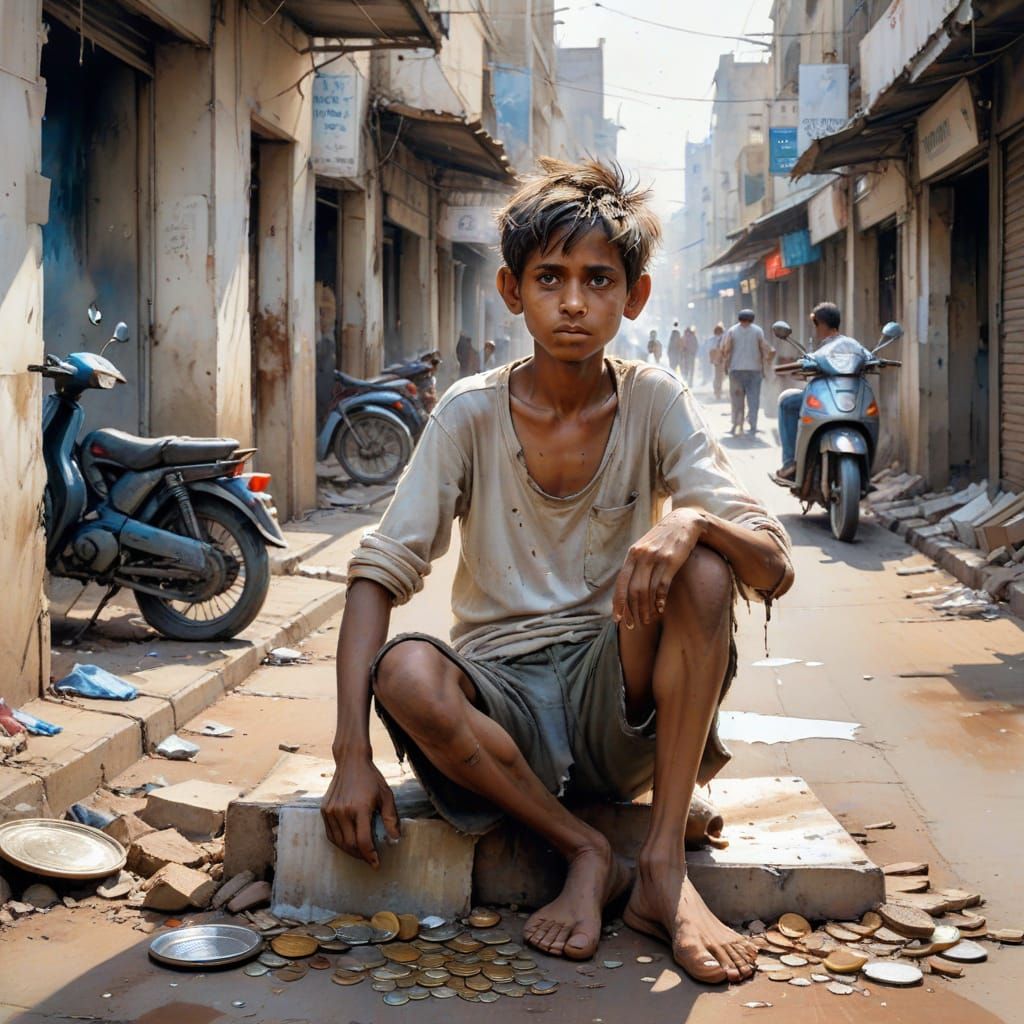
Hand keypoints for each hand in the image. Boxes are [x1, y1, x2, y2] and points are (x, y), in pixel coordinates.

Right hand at [321, 752, 400, 866]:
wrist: (351, 762)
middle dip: (362, 856)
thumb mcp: (387, 796)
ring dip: (350, 851)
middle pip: (350, 844)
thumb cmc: (372, 779)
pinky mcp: (324, 810)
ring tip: (361, 854)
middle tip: (371, 860)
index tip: (377, 863)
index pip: (363, 841)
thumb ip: (391, 819)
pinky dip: (339, 842)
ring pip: (339, 842)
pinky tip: (349, 843)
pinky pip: (330, 834)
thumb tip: (395, 840)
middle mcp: (343, 811)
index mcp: (360, 808)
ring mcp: (331, 811)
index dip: (371, 856)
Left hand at [612, 508, 705, 628]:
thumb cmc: (663, 539)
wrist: (685, 522)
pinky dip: (660, 600)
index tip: (617, 619)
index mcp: (632, 554)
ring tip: (647, 620)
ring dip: (646, 609)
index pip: (620, 583)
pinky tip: (660, 609)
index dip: (618, 603)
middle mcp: (641, 556)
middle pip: (633, 590)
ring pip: (647, 590)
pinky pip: (662, 585)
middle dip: (632, 610)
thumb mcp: (645, 547)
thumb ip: (635, 564)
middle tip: (634, 625)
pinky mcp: (671, 560)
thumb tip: (626, 588)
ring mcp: (656, 558)